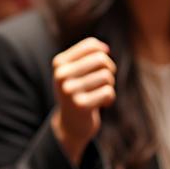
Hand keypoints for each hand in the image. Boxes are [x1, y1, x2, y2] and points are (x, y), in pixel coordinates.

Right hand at [50, 37, 115, 164]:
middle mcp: (61, 75)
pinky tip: (102, 103)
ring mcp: (69, 91)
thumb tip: (105, 48)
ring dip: (110, 85)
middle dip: (109, 69)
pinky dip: (110, 98)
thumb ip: (89, 54)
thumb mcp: (76, 70)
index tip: (101, 65)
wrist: (71, 123)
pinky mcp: (81, 105)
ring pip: (107, 76)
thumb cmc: (78, 91)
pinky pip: (108, 92)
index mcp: (59, 63)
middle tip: (106, 80)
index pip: (91, 45)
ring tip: (101, 92)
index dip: (103, 53)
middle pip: (101, 59)